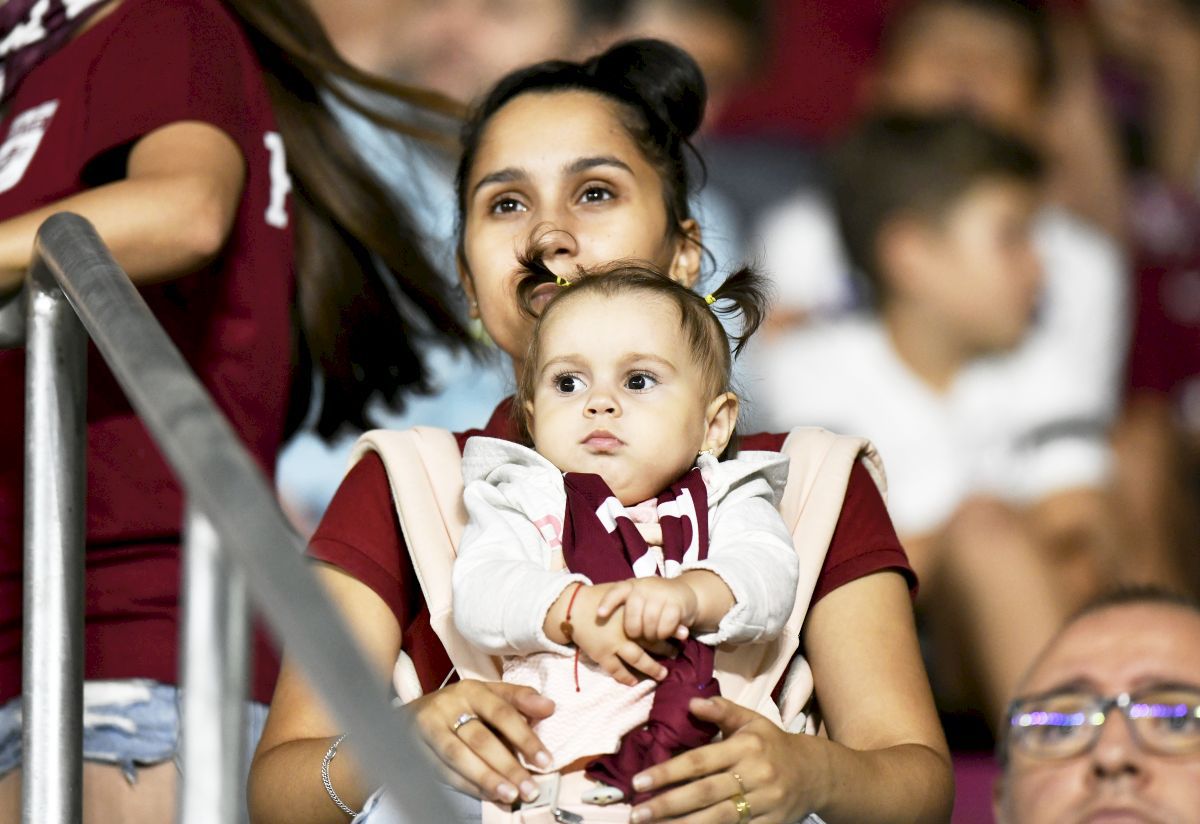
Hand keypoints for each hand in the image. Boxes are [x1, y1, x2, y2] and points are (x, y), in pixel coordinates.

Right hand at [409, 679, 554, 804]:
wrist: (418, 711)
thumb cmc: (465, 704)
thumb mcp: (491, 694)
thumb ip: (521, 700)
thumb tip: (550, 707)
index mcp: (472, 690)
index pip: (502, 713)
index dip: (524, 737)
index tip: (545, 760)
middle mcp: (449, 706)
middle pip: (480, 738)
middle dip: (507, 766)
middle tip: (529, 788)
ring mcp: (430, 728)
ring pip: (459, 757)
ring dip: (487, 779)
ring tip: (510, 796)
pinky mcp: (416, 748)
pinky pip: (443, 772)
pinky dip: (468, 786)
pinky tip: (489, 796)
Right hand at [569, 583, 668, 685]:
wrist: (572, 608)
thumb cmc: (596, 598)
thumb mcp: (619, 592)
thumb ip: (636, 598)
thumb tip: (655, 601)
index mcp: (631, 612)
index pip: (656, 622)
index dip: (671, 630)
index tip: (684, 634)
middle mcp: (625, 630)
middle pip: (651, 643)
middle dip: (666, 650)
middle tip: (676, 655)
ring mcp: (613, 644)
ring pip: (637, 660)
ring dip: (651, 668)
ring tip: (662, 674)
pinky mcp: (601, 654)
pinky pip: (616, 670)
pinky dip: (626, 677)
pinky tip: (634, 681)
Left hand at [596, 577, 695, 641]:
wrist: (684, 594)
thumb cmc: (654, 601)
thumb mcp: (638, 599)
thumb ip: (625, 608)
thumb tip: (601, 620)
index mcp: (632, 585)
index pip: (616, 592)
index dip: (607, 603)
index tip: (600, 615)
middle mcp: (645, 586)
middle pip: (633, 615)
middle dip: (635, 631)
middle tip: (639, 636)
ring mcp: (661, 594)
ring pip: (650, 622)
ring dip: (651, 635)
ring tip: (653, 636)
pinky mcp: (676, 604)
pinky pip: (665, 626)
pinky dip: (664, 634)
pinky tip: (666, 634)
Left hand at [629, 697, 819, 823]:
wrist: (815, 774)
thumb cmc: (773, 744)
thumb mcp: (751, 720)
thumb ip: (721, 710)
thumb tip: (690, 702)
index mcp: (746, 746)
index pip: (699, 761)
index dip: (668, 772)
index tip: (639, 781)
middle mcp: (755, 774)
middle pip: (704, 793)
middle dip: (668, 805)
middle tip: (636, 814)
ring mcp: (764, 803)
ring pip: (718, 818)